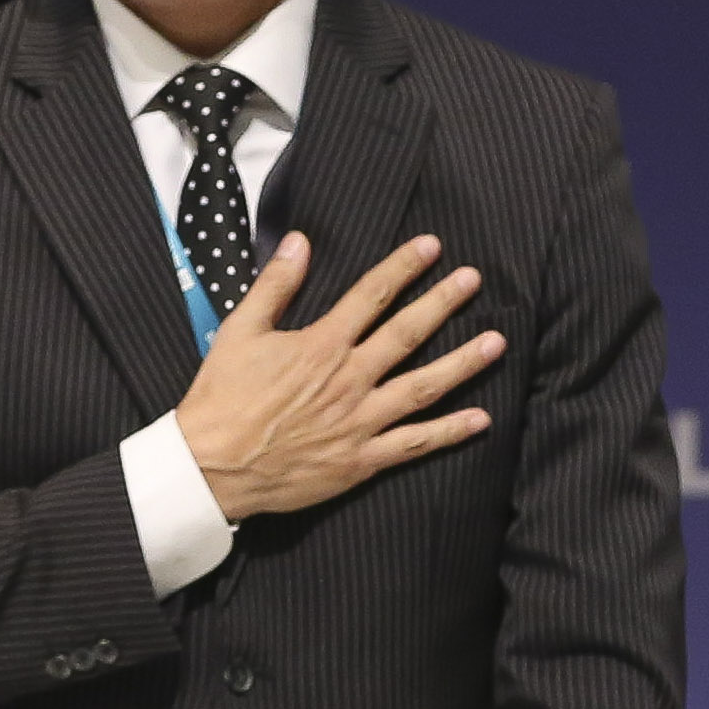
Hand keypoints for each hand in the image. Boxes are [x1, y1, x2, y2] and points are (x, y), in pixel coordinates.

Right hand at [174, 232, 503, 523]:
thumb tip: (299, 241)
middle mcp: (349, 379)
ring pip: (423, 387)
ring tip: (496, 342)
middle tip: (474, 280)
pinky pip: (414, 443)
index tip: (432, 247)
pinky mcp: (361, 460)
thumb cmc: (221, 400)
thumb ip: (274, 286)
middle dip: (443, 303)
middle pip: (407, 334)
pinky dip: (450, 432)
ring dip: (462, 363)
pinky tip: (481, 418)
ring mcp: (359, 421)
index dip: (404, 267)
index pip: (372, 296)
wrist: (212, 467)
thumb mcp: (239, 332)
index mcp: (321, 346)